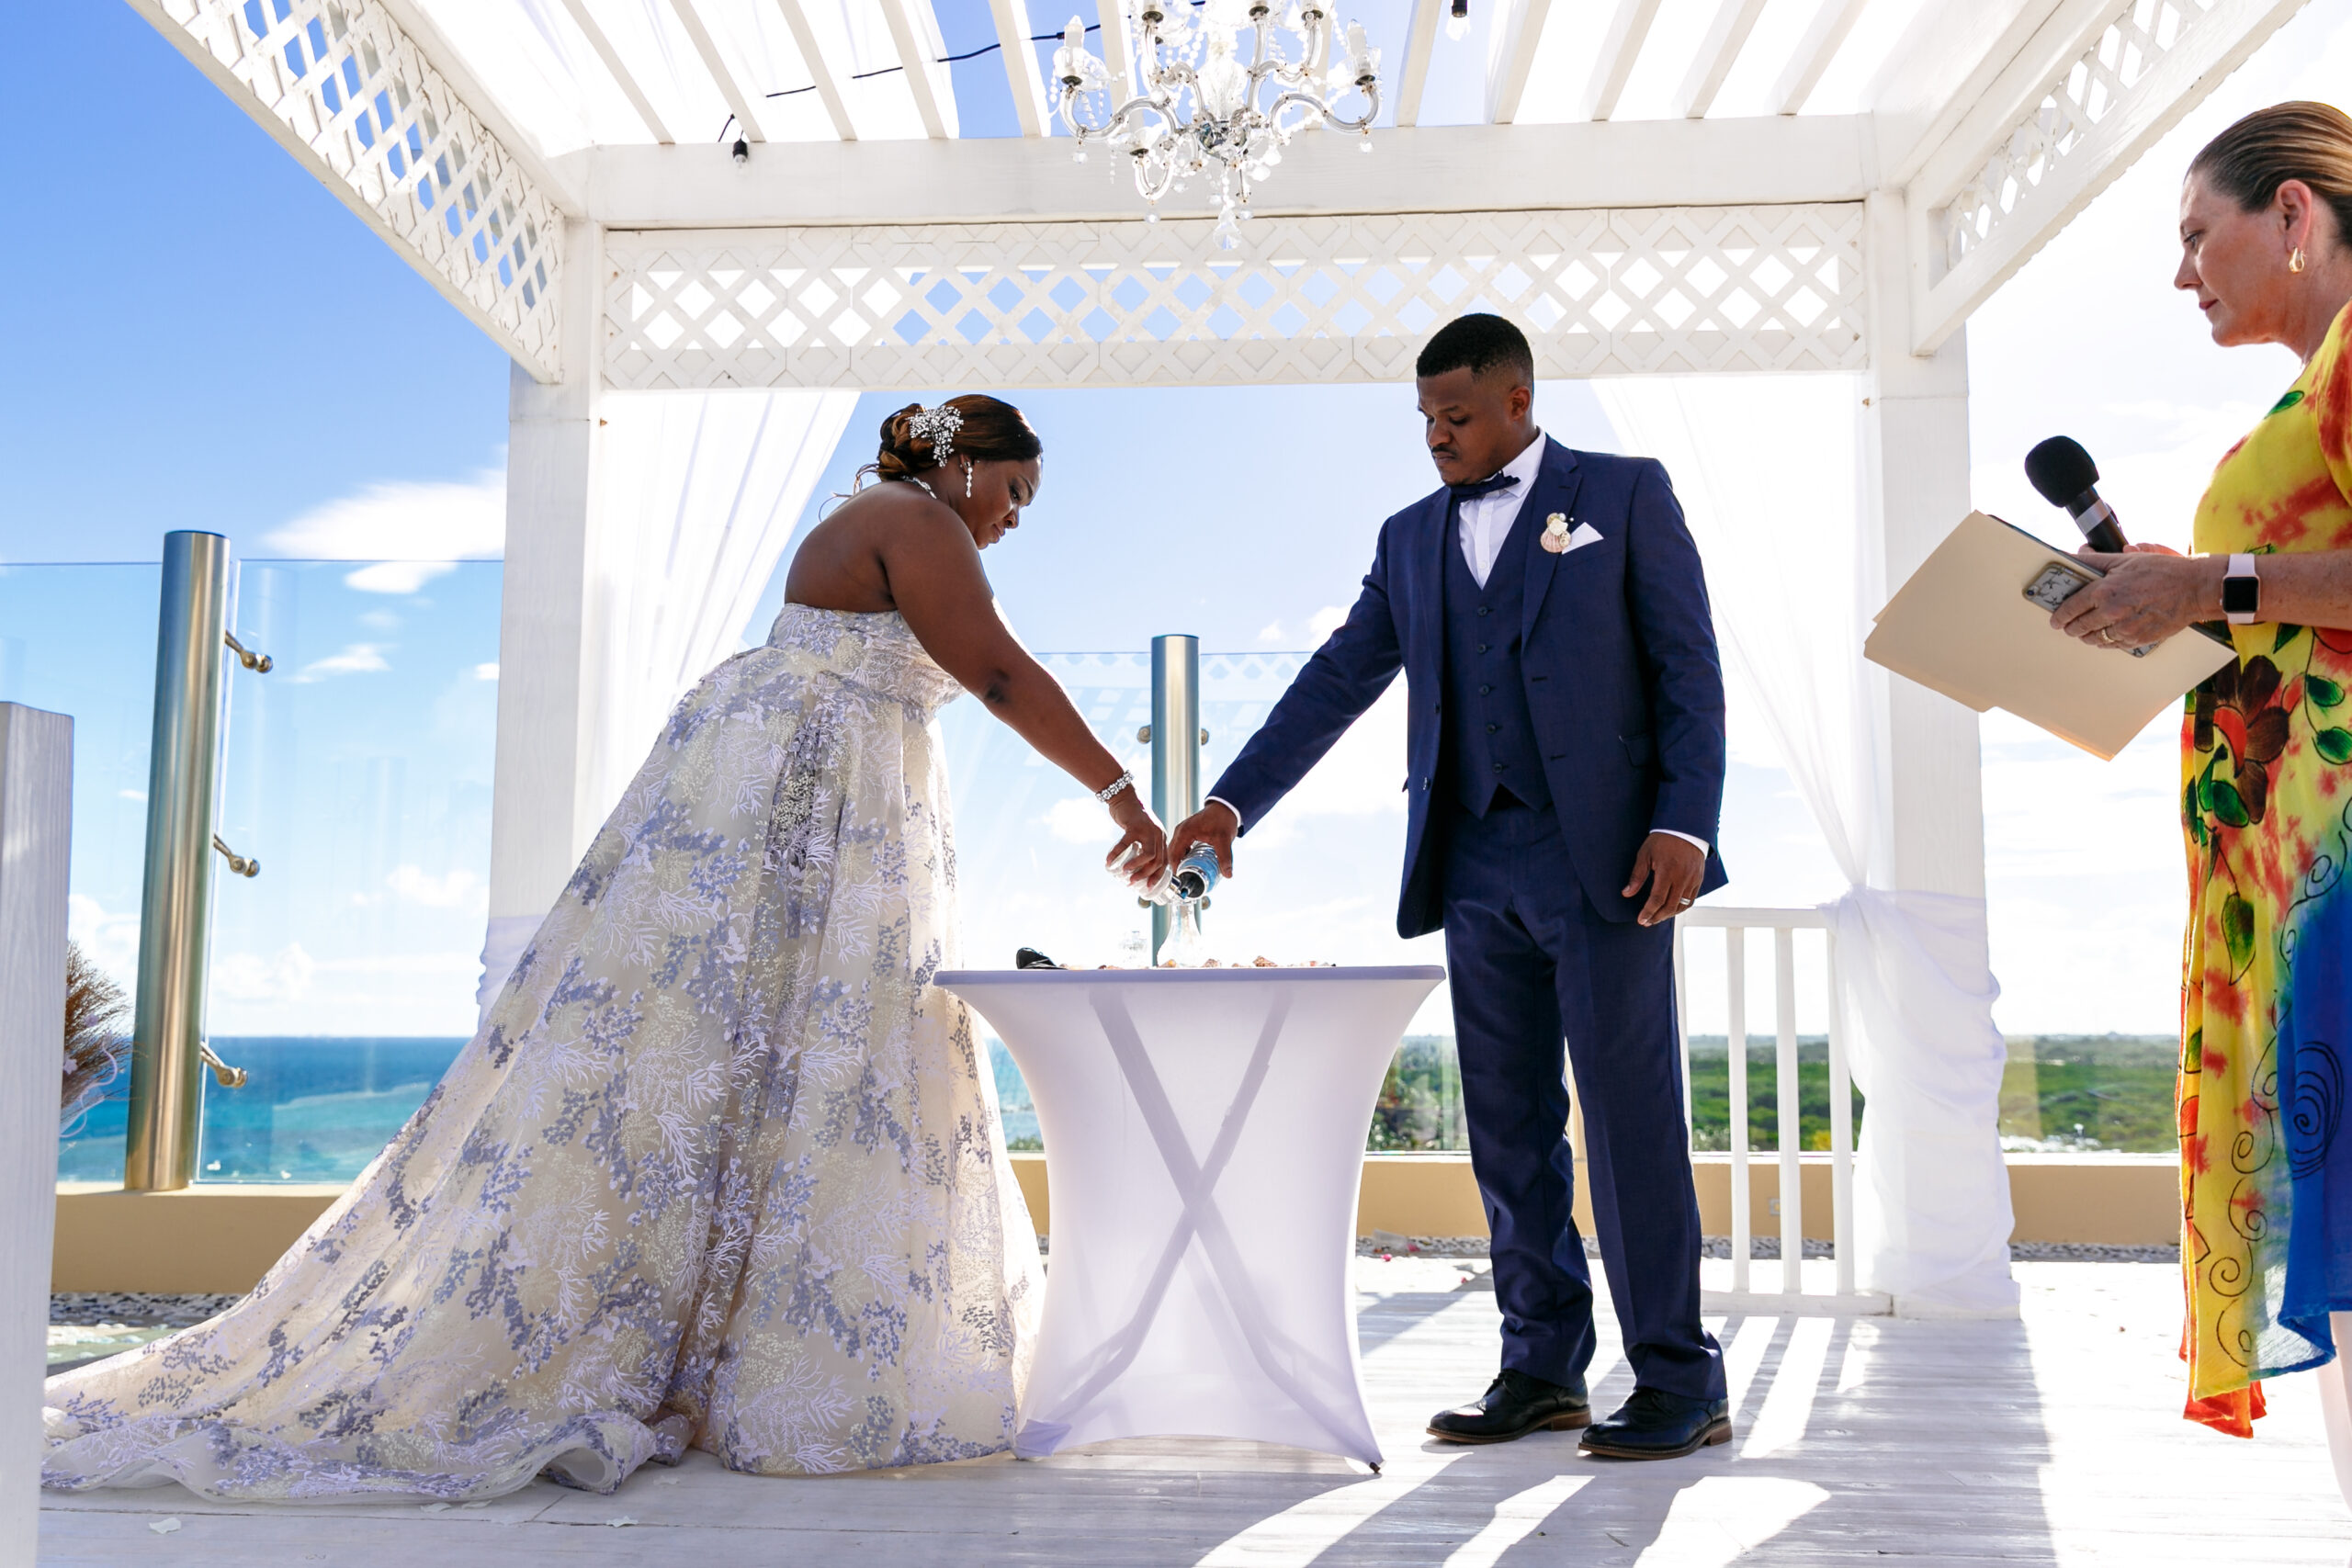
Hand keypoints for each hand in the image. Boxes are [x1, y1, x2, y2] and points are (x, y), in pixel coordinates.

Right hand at [1105, 789, 1168, 889]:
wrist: (1125, 797)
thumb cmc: (1132, 818)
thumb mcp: (1144, 832)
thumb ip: (1144, 845)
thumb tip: (1136, 866)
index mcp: (1161, 838)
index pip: (1164, 862)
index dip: (1157, 876)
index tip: (1148, 886)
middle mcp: (1158, 834)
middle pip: (1158, 861)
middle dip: (1145, 875)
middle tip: (1133, 882)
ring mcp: (1148, 830)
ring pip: (1149, 855)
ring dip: (1136, 867)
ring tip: (1125, 872)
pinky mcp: (1135, 826)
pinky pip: (1126, 844)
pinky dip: (1116, 853)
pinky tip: (1109, 860)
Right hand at [1167, 800, 1239, 878]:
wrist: (1226, 807)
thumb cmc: (1223, 820)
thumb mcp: (1224, 840)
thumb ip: (1225, 858)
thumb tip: (1228, 874)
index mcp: (1185, 832)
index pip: (1174, 855)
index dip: (1176, 869)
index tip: (1181, 880)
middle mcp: (1180, 831)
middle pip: (1171, 853)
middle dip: (1176, 866)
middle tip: (1184, 879)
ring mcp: (1182, 831)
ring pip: (1175, 850)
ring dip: (1178, 861)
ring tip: (1186, 873)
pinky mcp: (1187, 832)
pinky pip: (1180, 846)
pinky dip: (1182, 855)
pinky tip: (1189, 863)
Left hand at [1623, 832, 1705, 927]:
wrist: (1686, 828)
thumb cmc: (1662, 840)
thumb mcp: (1645, 854)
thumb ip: (1637, 876)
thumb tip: (1626, 893)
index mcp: (1667, 871)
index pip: (1657, 899)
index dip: (1648, 912)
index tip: (1641, 920)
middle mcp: (1682, 878)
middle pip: (1670, 906)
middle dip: (1657, 917)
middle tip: (1646, 922)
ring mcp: (1693, 879)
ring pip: (1682, 905)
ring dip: (1668, 915)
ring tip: (1656, 917)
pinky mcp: (1698, 879)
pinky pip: (1691, 900)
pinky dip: (1680, 907)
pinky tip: (1671, 909)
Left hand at [2050, 544, 2219, 650]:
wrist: (2194, 588)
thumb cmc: (2163, 571)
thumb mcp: (2125, 559)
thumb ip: (2096, 560)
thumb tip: (2076, 553)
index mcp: (2104, 591)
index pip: (2071, 608)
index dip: (2060, 615)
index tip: (2055, 619)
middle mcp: (2112, 612)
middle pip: (2079, 627)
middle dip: (2071, 627)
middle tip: (2068, 626)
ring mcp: (2125, 629)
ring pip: (2095, 639)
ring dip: (2087, 636)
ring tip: (2085, 632)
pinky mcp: (2138, 639)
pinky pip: (2114, 645)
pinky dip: (2106, 641)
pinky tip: (2106, 635)